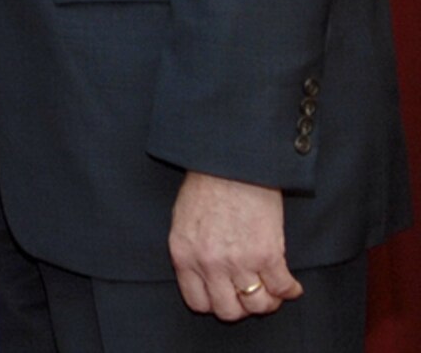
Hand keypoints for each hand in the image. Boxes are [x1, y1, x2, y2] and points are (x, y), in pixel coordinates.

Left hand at [168, 170, 301, 319]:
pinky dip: (290, 290)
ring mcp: (239, 262)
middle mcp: (209, 263)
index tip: (226, 296)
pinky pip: (282, 289)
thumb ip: (190, 252)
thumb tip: (203, 276)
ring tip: (271, 290)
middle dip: (241, 307)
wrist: (231, 163)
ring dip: (268, 301)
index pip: (197, 302)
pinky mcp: (267, 255)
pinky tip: (291, 284)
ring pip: (258, 305)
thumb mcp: (183, 221)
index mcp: (184, 255)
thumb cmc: (206, 186)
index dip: (215, 303)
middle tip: (250, 295)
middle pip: (228, 311)